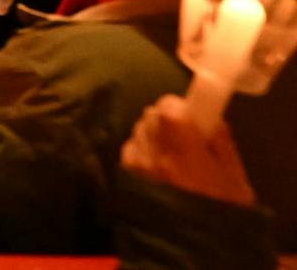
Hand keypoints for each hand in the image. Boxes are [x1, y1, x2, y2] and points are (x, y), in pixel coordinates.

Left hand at [121, 94, 257, 207]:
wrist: (193, 250)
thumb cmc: (221, 212)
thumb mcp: (234, 177)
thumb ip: (219, 141)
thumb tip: (208, 116)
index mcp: (183, 152)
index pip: (168, 108)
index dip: (178, 106)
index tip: (189, 116)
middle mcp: (153, 154)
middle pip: (150, 116)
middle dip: (164, 120)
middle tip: (181, 136)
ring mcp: (135, 166)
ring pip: (137, 130)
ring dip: (151, 135)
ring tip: (168, 154)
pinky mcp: (123, 177)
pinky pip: (130, 149)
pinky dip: (141, 151)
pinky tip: (155, 168)